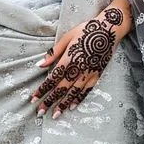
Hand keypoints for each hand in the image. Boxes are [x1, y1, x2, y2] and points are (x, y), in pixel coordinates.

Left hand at [32, 0, 131, 117]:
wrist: (109, 29)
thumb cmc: (86, 30)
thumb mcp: (67, 37)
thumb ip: (54, 52)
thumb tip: (39, 64)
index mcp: (69, 59)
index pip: (52, 78)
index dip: (42, 89)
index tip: (33, 99)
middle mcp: (78, 68)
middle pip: (61, 88)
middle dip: (49, 101)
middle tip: (40, 112)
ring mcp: (89, 72)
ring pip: (73, 92)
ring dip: (63, 104)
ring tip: (55, 115)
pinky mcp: (97, 73)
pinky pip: (87, 89)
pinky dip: (79, 98)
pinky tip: (72, 106)